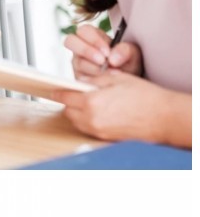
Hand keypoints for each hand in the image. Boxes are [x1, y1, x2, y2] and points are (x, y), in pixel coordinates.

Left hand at [52, 71, 168, 141]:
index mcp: (91, 102)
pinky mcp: (106, 138)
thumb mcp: (115, 78)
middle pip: (68, 111)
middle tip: (73, 93)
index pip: (65, 97)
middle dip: (68, 102)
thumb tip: (78, 83)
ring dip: (76, 112)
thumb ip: (93, 81)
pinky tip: (96, 111)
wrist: (163, 117)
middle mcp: (92, 119)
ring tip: (86, 101)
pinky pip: (88, 128)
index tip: (53, 89)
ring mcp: (99, 131)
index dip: (58, 92)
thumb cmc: (142, 95)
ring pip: (77, 122)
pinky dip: (86, 120)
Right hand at [65, 24, 142, 78]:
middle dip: (86, 51)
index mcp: (92, 36)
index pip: (84, 31)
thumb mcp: (132, 54)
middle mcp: (81, 48)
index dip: (93, 40)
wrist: (128, 81)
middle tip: (102, 61)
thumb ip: (125, 51)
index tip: (107, 52)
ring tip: (111, 73)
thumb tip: (112, 58)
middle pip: (70, 41)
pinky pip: (80, 78)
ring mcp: (78, 63)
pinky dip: (94, 81)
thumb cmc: (128, 63)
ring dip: (94, 68)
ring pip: (77, 62)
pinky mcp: (79, 78)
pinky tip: (106, 82)